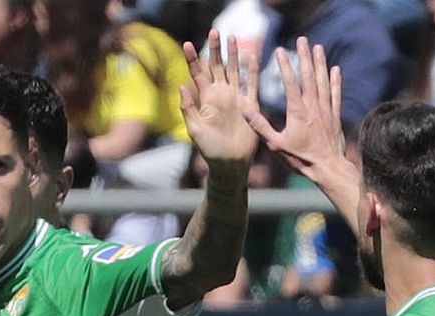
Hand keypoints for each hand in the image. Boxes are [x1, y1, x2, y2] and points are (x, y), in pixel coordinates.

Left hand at [179, 30, 258, 171]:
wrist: (231, 164)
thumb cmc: (210, 151)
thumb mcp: (195, 130)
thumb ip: (188, 108)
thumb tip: (182, 85)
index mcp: (205, 99)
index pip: (198, 74)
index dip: (192, 59)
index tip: (186, 44)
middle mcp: (220, 96)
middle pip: (217, 67)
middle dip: (214, 49)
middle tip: (214, 31)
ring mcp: (235, 99)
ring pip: (234, 71)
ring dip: (233, 55)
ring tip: (232, 37)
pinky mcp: (250, 106)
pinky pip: (252, 84)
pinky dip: (253, 71)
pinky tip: (252, 56)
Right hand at [247, 37, 344, 174]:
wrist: (328, 168)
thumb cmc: (300, 158)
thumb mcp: (275, 144)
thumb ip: (260, 126)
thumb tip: (245, 110)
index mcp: (297, 111)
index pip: (290, 82)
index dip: (284, 65)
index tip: (279, 51)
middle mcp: (313, 106)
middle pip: (308, 76)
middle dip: (305, 56)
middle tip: (302, 40)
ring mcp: (326, 110)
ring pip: (323, 81)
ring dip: (320, 63)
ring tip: (318, 47)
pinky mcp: (335, 116)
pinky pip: (336, 94)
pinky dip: (335, 81)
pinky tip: (335, 69)